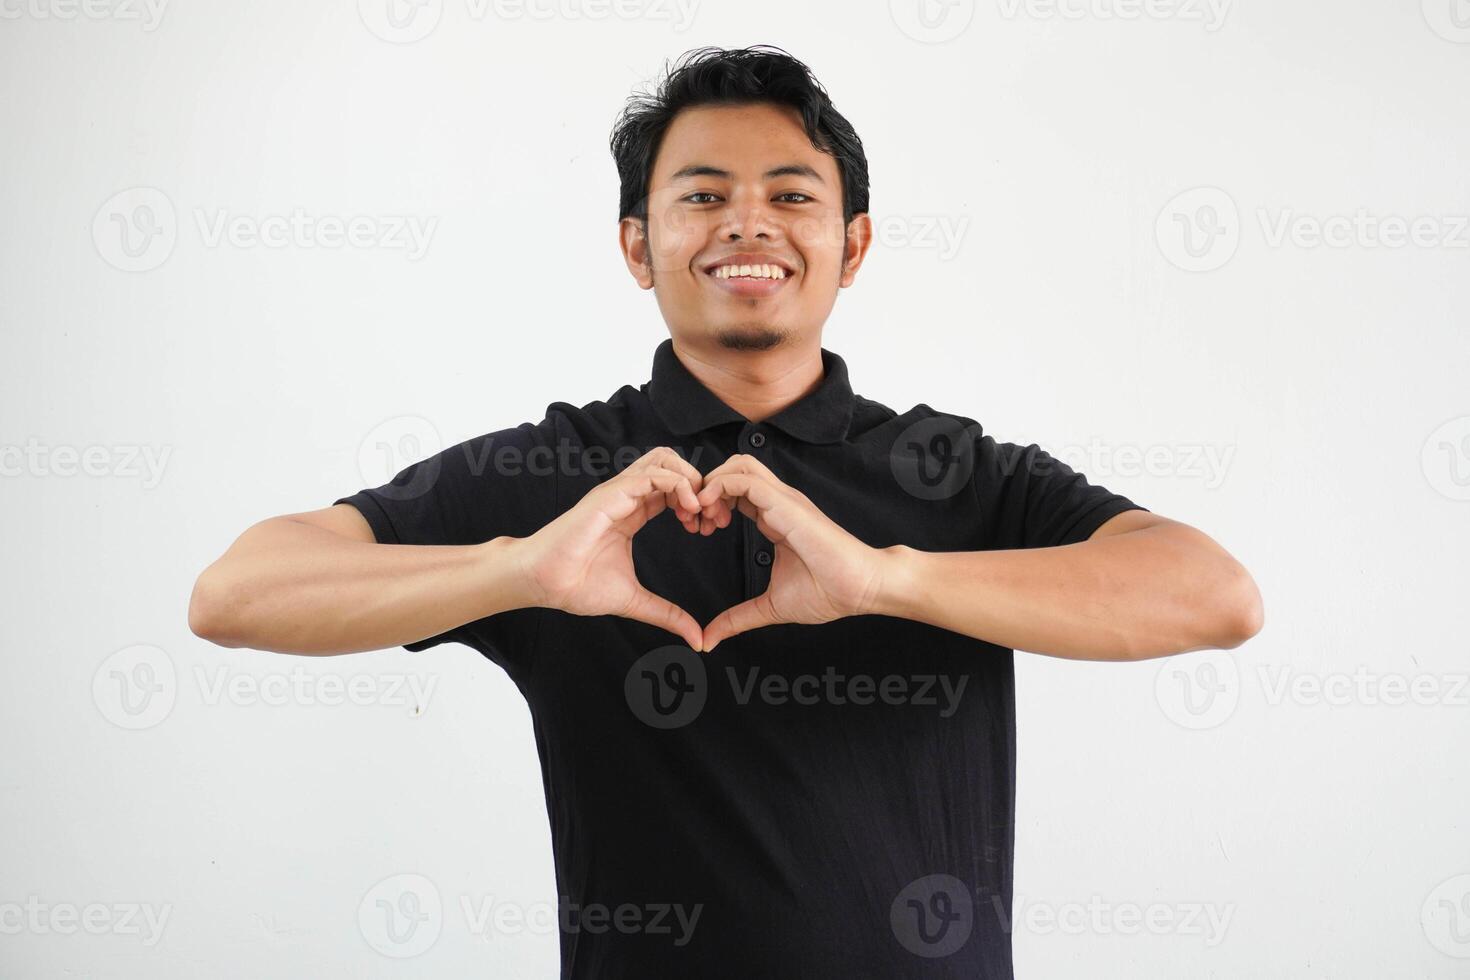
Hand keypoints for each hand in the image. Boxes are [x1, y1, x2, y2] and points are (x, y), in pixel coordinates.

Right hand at [513, 446, 706, 649]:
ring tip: (700, 512)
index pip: (674, 488)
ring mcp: (618, 492)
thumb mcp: (635, 600)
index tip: (710, 527)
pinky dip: (678, 485)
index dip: (698, 501)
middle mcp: (627, 496)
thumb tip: (697, 638)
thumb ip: (668, 614)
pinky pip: (651, 475)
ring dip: (691, 480)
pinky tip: (688, 511)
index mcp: (632, 512)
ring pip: (664, 459)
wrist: (543, 583)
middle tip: (712, 516)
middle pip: (672, 463)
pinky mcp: (610, 495)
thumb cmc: (576, 585)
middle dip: (700, 483)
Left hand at [693, 454, 890, 652]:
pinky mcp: (786, 504)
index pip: (735, 491)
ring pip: (738, 465)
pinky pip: (745, 479)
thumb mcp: (770, 607)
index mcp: (775, 517)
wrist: (861, 588)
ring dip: (711, 484)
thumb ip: (738, 618)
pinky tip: (710, 513)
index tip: (698, 530)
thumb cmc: (828, 592)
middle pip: (734, 468)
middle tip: (694, 520)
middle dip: (706, 487)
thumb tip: (710, 639)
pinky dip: (720, 488)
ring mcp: (783, 499)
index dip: (711, 504)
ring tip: (700, 515)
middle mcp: (778, 502)